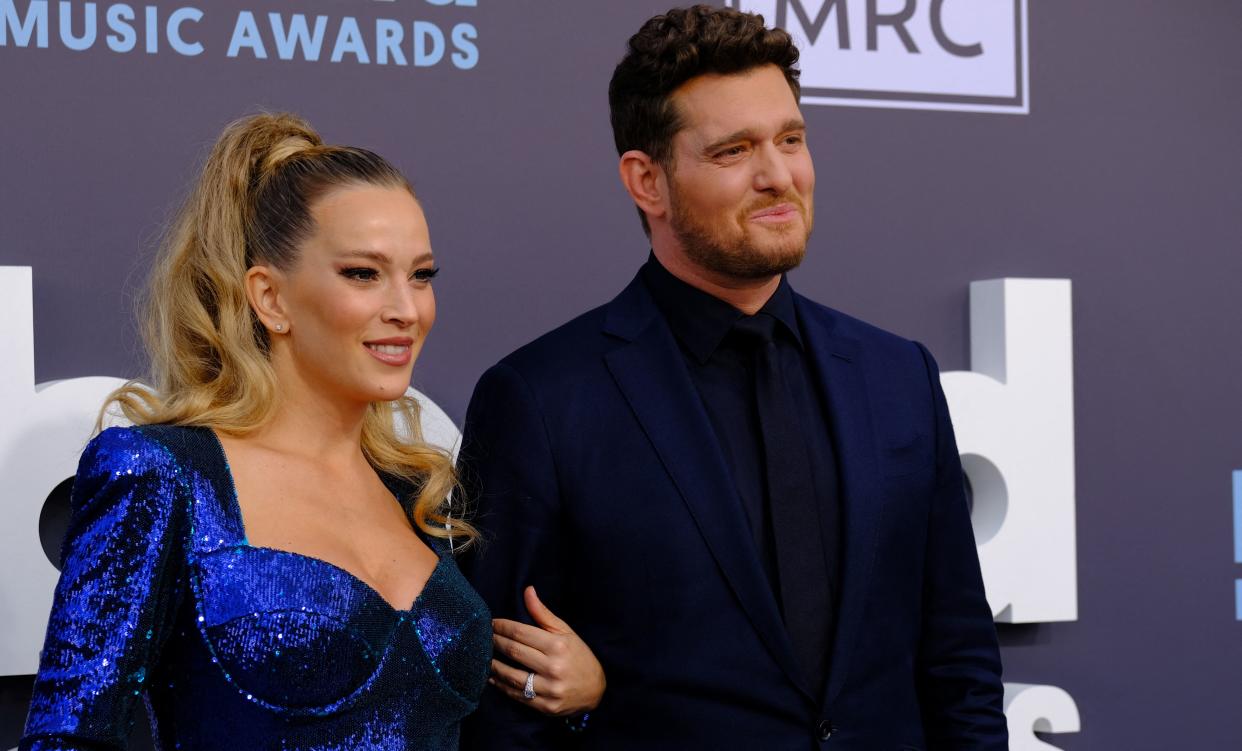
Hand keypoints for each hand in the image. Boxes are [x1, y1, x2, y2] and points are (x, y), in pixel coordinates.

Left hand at [489, 585, 605, 716]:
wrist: (596, 690)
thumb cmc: (579, 656)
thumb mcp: (565, 632)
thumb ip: (543, 613)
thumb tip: (528, 590)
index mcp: (558, 646)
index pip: (521, 633)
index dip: (502, 627)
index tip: (491, 623)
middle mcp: (554, 667)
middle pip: (514, 651)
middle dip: (495, 642)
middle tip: (484, 637)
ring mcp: (549, 689)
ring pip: (511, 676)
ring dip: (494, 666)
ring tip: (484, 657)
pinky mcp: (545, 706)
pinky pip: (517, 695)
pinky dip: (501, 686)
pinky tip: (492, 678)